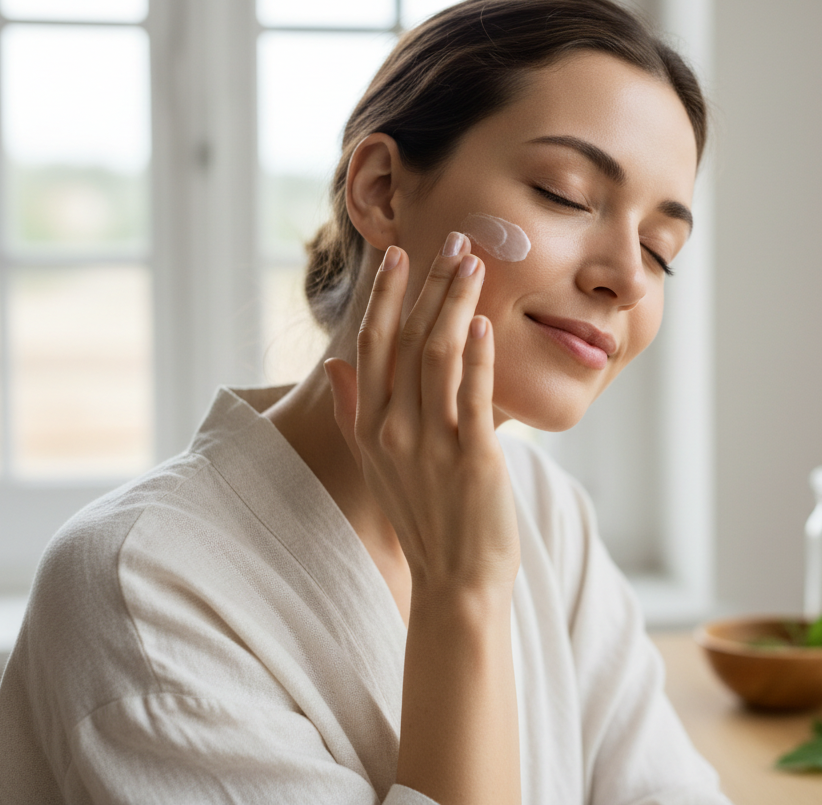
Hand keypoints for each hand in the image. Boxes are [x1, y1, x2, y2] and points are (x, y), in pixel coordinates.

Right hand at [324, 232, 520, 593]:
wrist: (455, 582)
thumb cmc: (423, 519)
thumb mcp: (375, 464)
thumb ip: (353, 410)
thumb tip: (336, 366)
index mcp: (369, 427)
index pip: (372, 345)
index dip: (387, 296)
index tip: (400, 255)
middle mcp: (392, 430)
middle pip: (407, 338)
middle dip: (431, 284)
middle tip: (457, 240)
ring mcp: (430, 443)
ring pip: (437, 355)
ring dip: (456, 303)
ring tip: (476, 264)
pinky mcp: (471, 457)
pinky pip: (472, 395)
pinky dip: (477, 355)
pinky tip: (484, 322)